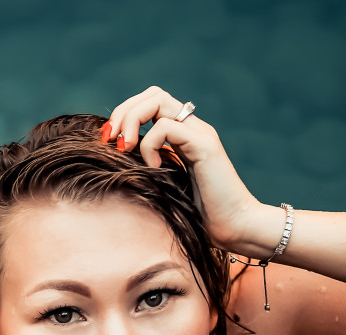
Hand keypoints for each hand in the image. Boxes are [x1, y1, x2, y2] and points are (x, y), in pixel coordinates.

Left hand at [103, 86, 265, 254]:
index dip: (125, 114)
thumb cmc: (201, 217)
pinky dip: (149, 144)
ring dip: (132, 121)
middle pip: (153, 94)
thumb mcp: (165, 187)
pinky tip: (153, 167)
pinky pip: (167, 127)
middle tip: (111, 139)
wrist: (236, 228)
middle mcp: (194, 128)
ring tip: (126, 149)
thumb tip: (116, 162)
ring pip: (158, 100)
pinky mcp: (205, 146)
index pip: (151, 103)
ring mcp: (201, 134)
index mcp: (184, 135)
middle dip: (124, 111)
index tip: (109, 141)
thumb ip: (149, 169)